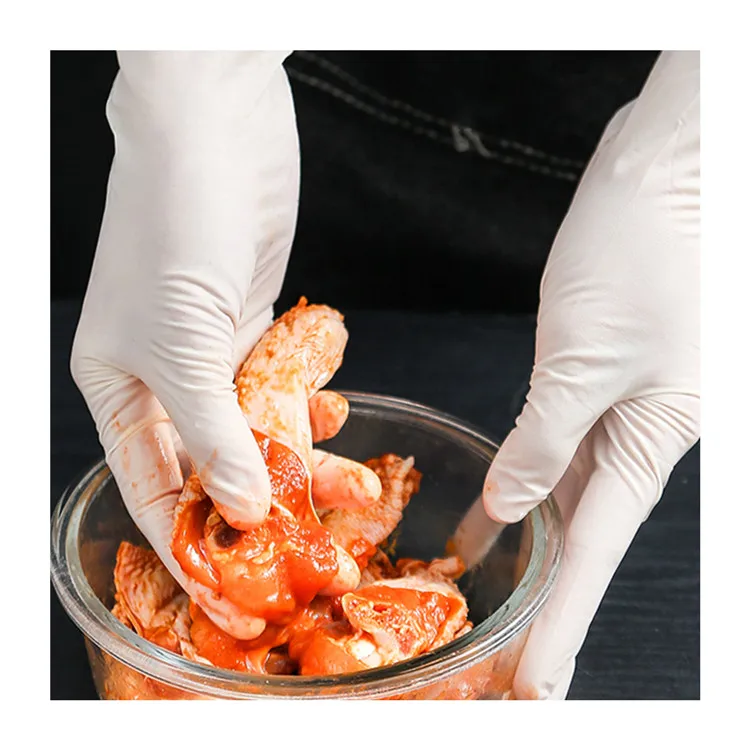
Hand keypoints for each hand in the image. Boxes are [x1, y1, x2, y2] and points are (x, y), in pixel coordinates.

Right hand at [71, 51, 301, 636]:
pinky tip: (335, 414)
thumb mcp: (183, 344)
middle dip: (266, 507)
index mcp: (119, 391)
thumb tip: (244, 508)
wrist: (215, 133)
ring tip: (352, 485)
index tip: (236, 596)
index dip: (195, 548)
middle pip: (216, 468)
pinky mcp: (255, 327)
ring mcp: (214, 354)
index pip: (154, 492)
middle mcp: (165, 380)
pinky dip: (310, 405)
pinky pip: (285, 387)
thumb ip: (213, 433)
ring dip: (304, 460)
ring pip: (260, 431)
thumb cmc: (174, 225)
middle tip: (315, 545)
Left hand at [482, 51, 699, 698]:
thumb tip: (512, 509)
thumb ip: (547, 438)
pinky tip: (494, 514)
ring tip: (489, 604)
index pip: (596, 557)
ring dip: (532, 553)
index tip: (535, 687)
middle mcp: (638, 436)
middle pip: (586, 542)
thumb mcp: (587, 354)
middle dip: (545, 607)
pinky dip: (525, 487)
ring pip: (570, 501)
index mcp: (653, 440)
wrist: (665, 170)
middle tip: (507, 671)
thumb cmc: (644, 247)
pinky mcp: (593, 378)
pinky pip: (556, 452)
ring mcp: (617, 409)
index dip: (560, 625)